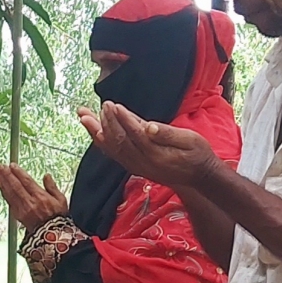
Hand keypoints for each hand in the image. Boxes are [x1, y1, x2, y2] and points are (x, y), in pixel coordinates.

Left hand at [0, 162, 69, 232]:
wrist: (52, 236)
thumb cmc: (58, 218)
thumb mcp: (61, 200)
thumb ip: (52, 187)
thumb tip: (46, 176)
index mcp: (41, 197)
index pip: (27, 181)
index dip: (18, 173)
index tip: (12, 165)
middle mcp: (30, 203)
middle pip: (15, 186)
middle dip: (7, 175)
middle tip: (0, 166)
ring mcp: (22, 209)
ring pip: (9, 193)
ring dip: (2, 182)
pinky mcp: (17, 215)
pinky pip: (9, 201)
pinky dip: (3, 192)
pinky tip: (0, 186)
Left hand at [79, 102, 221, 194]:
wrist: (198, 177)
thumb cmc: (197, 154)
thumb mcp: (191, 140)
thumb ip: (169, 134)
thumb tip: (149, 127)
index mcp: (157, 155)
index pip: (135, 135)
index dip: (123, 119)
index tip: (113, 105)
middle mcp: (142, 163)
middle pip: (119, 142)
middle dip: (105, 123)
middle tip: (97, 106)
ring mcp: (136, 166)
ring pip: (112, 148)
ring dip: (96, 131)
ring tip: (83, 115)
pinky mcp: (134, 166)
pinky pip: (114, 154)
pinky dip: (102, 142)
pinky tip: (94, 132)